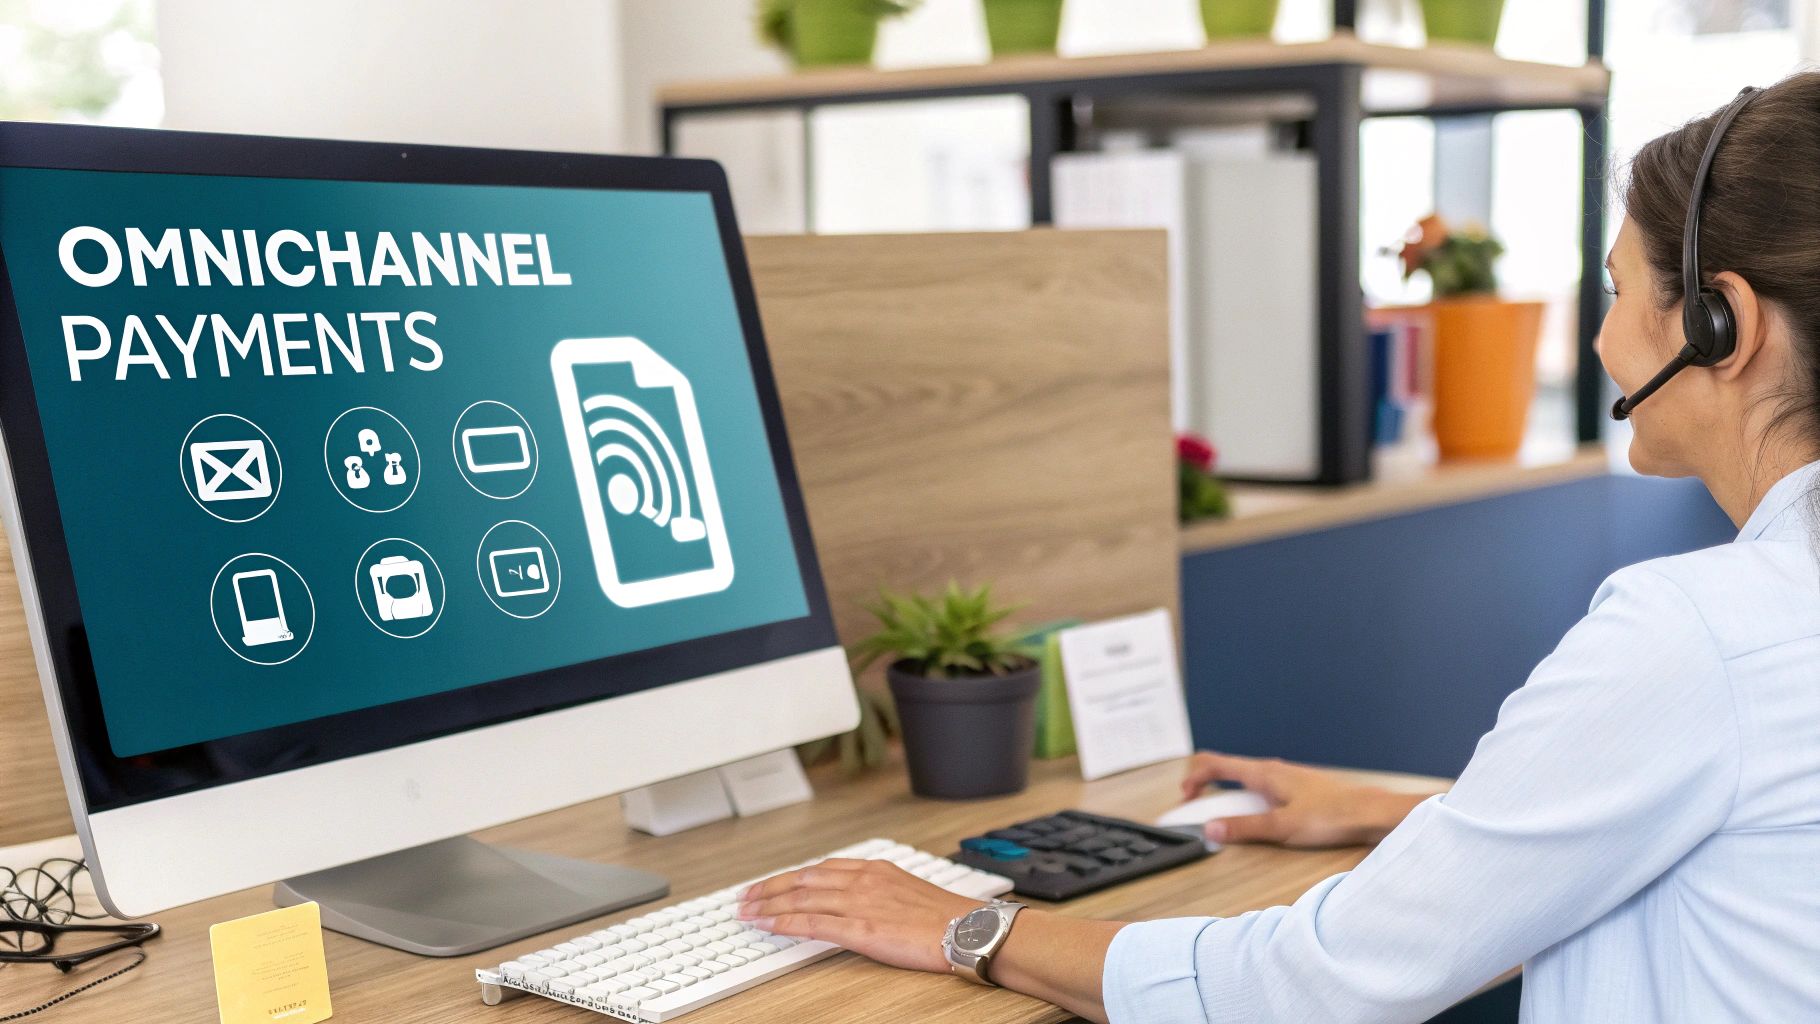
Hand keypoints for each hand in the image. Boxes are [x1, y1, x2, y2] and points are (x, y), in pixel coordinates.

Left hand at [735, 858, 977, 972]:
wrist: (967, 929)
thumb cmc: (944, 915)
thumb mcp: (906, 889)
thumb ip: (876, 890)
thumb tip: (855, 900)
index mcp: (874, 869)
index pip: (819, 868)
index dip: (789, 876)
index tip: (770, 883)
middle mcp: (862, 880)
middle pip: (803, 879)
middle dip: (770, 887)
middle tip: (746, 897)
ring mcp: (860, 903)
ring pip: (802, 898)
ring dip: (770, 904)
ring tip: (748, 912)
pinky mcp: (861, 929)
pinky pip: (813, 923)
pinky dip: (785, 922)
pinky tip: (769, 925)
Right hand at [1179, 751, 1430, 847]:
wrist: (1372, 813)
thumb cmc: (1332, 816)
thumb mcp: (1282, 827)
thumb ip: (1244, 828)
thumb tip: (1210, 829)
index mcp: (1263, 773)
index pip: (1215, 764)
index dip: (1193, 779)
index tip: (1184, 799)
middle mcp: (1272, 770)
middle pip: (1226, 769)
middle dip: (1205, 787)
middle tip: (1196, 810)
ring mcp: (1285, 778)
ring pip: (1244, 779)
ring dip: (1225, 795)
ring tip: (1221, 817)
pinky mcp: (1297, 789)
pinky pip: (1260, 788)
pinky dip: (1245, 799)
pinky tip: (1255, 818)